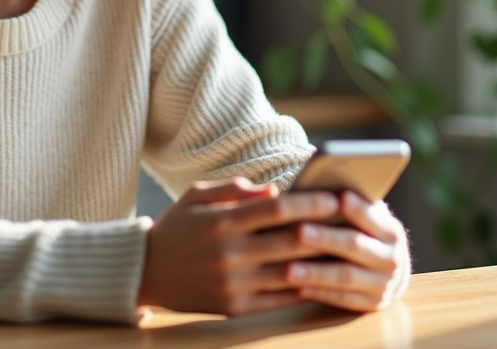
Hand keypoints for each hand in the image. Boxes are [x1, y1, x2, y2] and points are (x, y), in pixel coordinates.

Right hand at [138, 177, 341, 315]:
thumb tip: (274, 190)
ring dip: (322, 261)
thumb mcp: (197, 196)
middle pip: (291, 241)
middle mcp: (230, 254)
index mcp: (221, 222)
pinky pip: (281, 298)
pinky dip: (304, 286)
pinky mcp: (236, 307)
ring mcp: (234, 284)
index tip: (333, 197)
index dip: (310, 202)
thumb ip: (235, 188)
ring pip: (292, 272)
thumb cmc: (177, 227)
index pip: (276, 209)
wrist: (146, 272)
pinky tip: (321, 275)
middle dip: (325, 229)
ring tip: (344, 250)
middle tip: (350, 221)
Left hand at [283, 190, 410, 311]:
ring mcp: (384, 284)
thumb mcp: (365, 219)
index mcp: (391, 231)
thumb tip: (318, 189)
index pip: (374, 217)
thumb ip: (349, 205)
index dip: (358, 209)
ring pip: (346, 277)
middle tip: (299, 232)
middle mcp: (393, 258)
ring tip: (289, 269)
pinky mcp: (373, 305)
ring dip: (316, 273)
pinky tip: (297, 289)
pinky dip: (320, 293)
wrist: (387, 273)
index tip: (339, 197)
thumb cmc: (362, 234)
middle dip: (326, 239)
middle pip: (355, 246)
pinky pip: (343, 300)